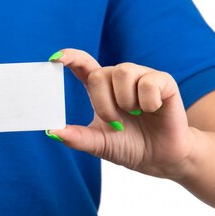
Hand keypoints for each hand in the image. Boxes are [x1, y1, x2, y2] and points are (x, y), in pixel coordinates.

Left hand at [47, 49, 195, 178]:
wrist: (160, 158)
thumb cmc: (127, 146)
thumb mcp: (98, 144)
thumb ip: (76, 137)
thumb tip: (51, 131)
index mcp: (99, 89)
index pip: (82, 64)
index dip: (69, 57)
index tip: (55, 59)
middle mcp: (117, 77)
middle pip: (98, 74)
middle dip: (104, 104)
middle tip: (116, 122)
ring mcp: (141, 77)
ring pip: (122, 72)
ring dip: (125, 102)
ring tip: (135, 115)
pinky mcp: (163, 81)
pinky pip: (148, 82)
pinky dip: (148, 102)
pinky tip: (153, 110)